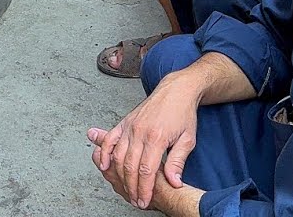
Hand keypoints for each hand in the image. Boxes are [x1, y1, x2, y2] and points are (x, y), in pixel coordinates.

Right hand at [89, 78, 199, 209]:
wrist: (175, 91)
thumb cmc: (183, 114)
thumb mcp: (188, 139)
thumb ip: (178, 162)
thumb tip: (174, 182)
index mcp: (156, 137)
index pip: (146, 171)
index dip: (144, 189)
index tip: (144, 201)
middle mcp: (140, 132)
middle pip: (130, 167)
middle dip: (132, 187)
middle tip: (136, 201)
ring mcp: (130, 126)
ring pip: (118, 156)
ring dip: (119, 176)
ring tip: (125, 190)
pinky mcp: (124, 122)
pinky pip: (110, 139)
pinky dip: (104, 153)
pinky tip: (104, 166)